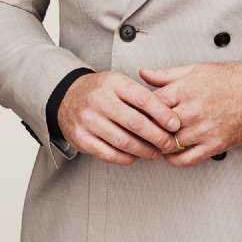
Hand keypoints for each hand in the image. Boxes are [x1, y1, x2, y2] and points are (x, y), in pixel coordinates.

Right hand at [57, 71, 180, 165]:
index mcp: (113, 83)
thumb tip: (168, 118)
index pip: (143, 99)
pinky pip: (108, 154)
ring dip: (144, 150)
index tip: (175, 125)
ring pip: (123, 141)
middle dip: (157, 136)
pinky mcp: (81, 138)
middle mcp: (99, 100)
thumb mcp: (119, 82)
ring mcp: (88, 120)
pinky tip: (135, 156)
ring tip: (155, 153)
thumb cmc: (100, 91)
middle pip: (135, 123)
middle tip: (169, 144)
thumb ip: (141, 96)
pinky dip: (125, 158)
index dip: (162, 114)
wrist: (67, 96)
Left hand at [138, 62, 241, 166]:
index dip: (140, 110)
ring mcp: (204, 129)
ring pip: (170, 143)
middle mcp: (193, 110)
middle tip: (140, 132)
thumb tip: (143, 74)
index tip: (136, 114)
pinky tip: (172, 154)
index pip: (151, 103)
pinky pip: (188, 159)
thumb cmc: (230, 79)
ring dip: (161, 145)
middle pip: (157, 126)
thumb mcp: (194, 69)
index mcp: (186, 89)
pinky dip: (175, 160)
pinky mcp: (215, 144)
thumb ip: (166, 74)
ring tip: (156, 142)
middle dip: (147, 129)